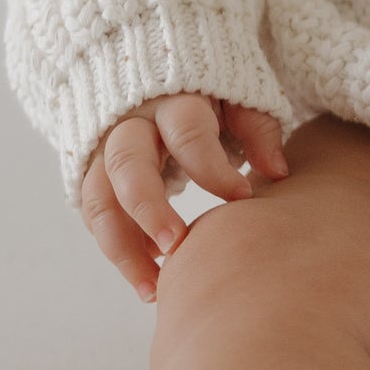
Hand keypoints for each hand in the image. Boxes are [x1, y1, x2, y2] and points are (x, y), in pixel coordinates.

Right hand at [78, 93, 292, 300]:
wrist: (152, 79)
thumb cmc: (207, 95)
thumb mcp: (238, 98)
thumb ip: (257, 128)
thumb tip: (278, 172)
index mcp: (174, 99)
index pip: (187, 132)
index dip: (213, 168)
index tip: (244, 200)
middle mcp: (132, 123)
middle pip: (127, 163)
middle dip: (148, 207)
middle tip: (176, 246)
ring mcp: (104, 150)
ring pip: (100, 200)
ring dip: (122, 247)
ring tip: (154, 290)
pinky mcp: (91, 175)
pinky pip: (94, 216)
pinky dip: (116, 248)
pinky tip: (146, 275)